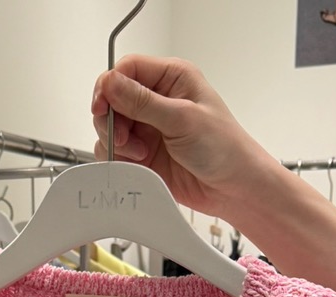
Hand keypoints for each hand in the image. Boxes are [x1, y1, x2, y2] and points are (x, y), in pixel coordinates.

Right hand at [91, 55, 262, 217]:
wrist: (233, 188)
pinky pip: (118, 152)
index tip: (102, 106)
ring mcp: (149, 128)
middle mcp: (158, 100)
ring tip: (140, 153)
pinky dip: (121, 159)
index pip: (128, 69)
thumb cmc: (224, 148)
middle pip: (113, 99)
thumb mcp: (183, 119)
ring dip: (117, 142)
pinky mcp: (145, 154)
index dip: (110, 86)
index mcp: (171, 78)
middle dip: (112, 119)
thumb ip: (143, 102)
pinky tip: (139, 164)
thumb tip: (111, 84)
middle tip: (124, 137)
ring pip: (112, 127)